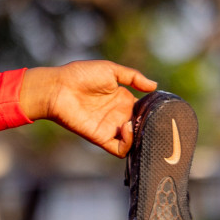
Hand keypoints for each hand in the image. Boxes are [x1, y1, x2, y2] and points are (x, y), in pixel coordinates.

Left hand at [19, 61, 156, 157]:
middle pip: (141, 126)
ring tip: (137, 121)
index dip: (153, 111)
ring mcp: (110, 127)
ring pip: (134, 140)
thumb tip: (155, 86)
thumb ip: (133, 77)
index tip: (162, 108)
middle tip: (154, 118)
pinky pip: (120, 150)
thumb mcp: (111, 70)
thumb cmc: (80, 75)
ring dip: (141, 135)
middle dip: (150, 125)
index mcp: (122, 99)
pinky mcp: (100, 137)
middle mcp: (118, 115)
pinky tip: (126, 127)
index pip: (144, 110)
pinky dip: (129, 143)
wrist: (57, 87)